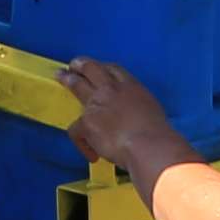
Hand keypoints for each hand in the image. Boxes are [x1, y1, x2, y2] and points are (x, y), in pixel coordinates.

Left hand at [58, 57, 194, 180]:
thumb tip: (135, 120)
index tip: (98, 67)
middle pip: (92, 69)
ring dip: (67, 79)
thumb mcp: (153, 112)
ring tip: (61, 76)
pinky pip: (76, 130)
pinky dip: (83, 144)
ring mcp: (97, 103)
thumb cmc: (158, 135)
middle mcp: (112, 90)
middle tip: (73, 64)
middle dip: (81, 64)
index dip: (103, 67)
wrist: (149, 145)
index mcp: (132, 87)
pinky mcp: (87, 122)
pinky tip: (92, 155)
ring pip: (77, 85)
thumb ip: (139, 110)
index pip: (114, 70)